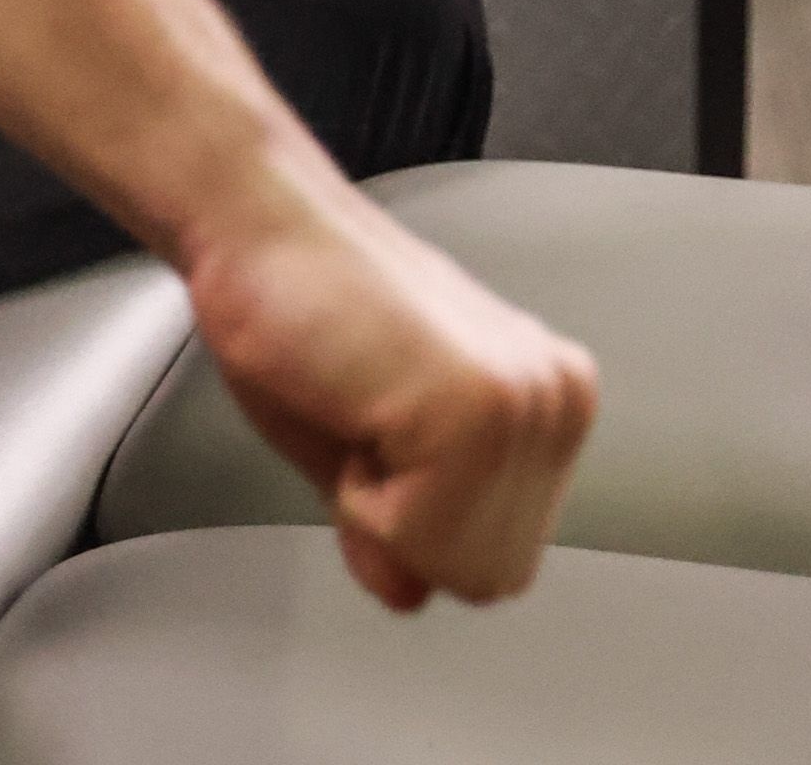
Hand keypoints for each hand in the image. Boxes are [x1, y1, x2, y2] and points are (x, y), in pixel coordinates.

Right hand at [188, 145, 598, 608]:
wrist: (257, 222)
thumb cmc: (298, 304)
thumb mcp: (358, 443)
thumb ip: (404, 524)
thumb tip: (410, 588)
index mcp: (544, 399)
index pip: (500, 558)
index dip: (410, 521)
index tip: (373, 429)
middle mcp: (554, 399)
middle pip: (491, 574)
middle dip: (404, 521)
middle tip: (364, 415)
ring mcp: (527, 401)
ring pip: (459, 563)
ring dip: (381, 502)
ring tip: (359, 402)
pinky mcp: (481, 407)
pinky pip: (419, 536)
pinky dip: (361, 494)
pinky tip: (353, 401)